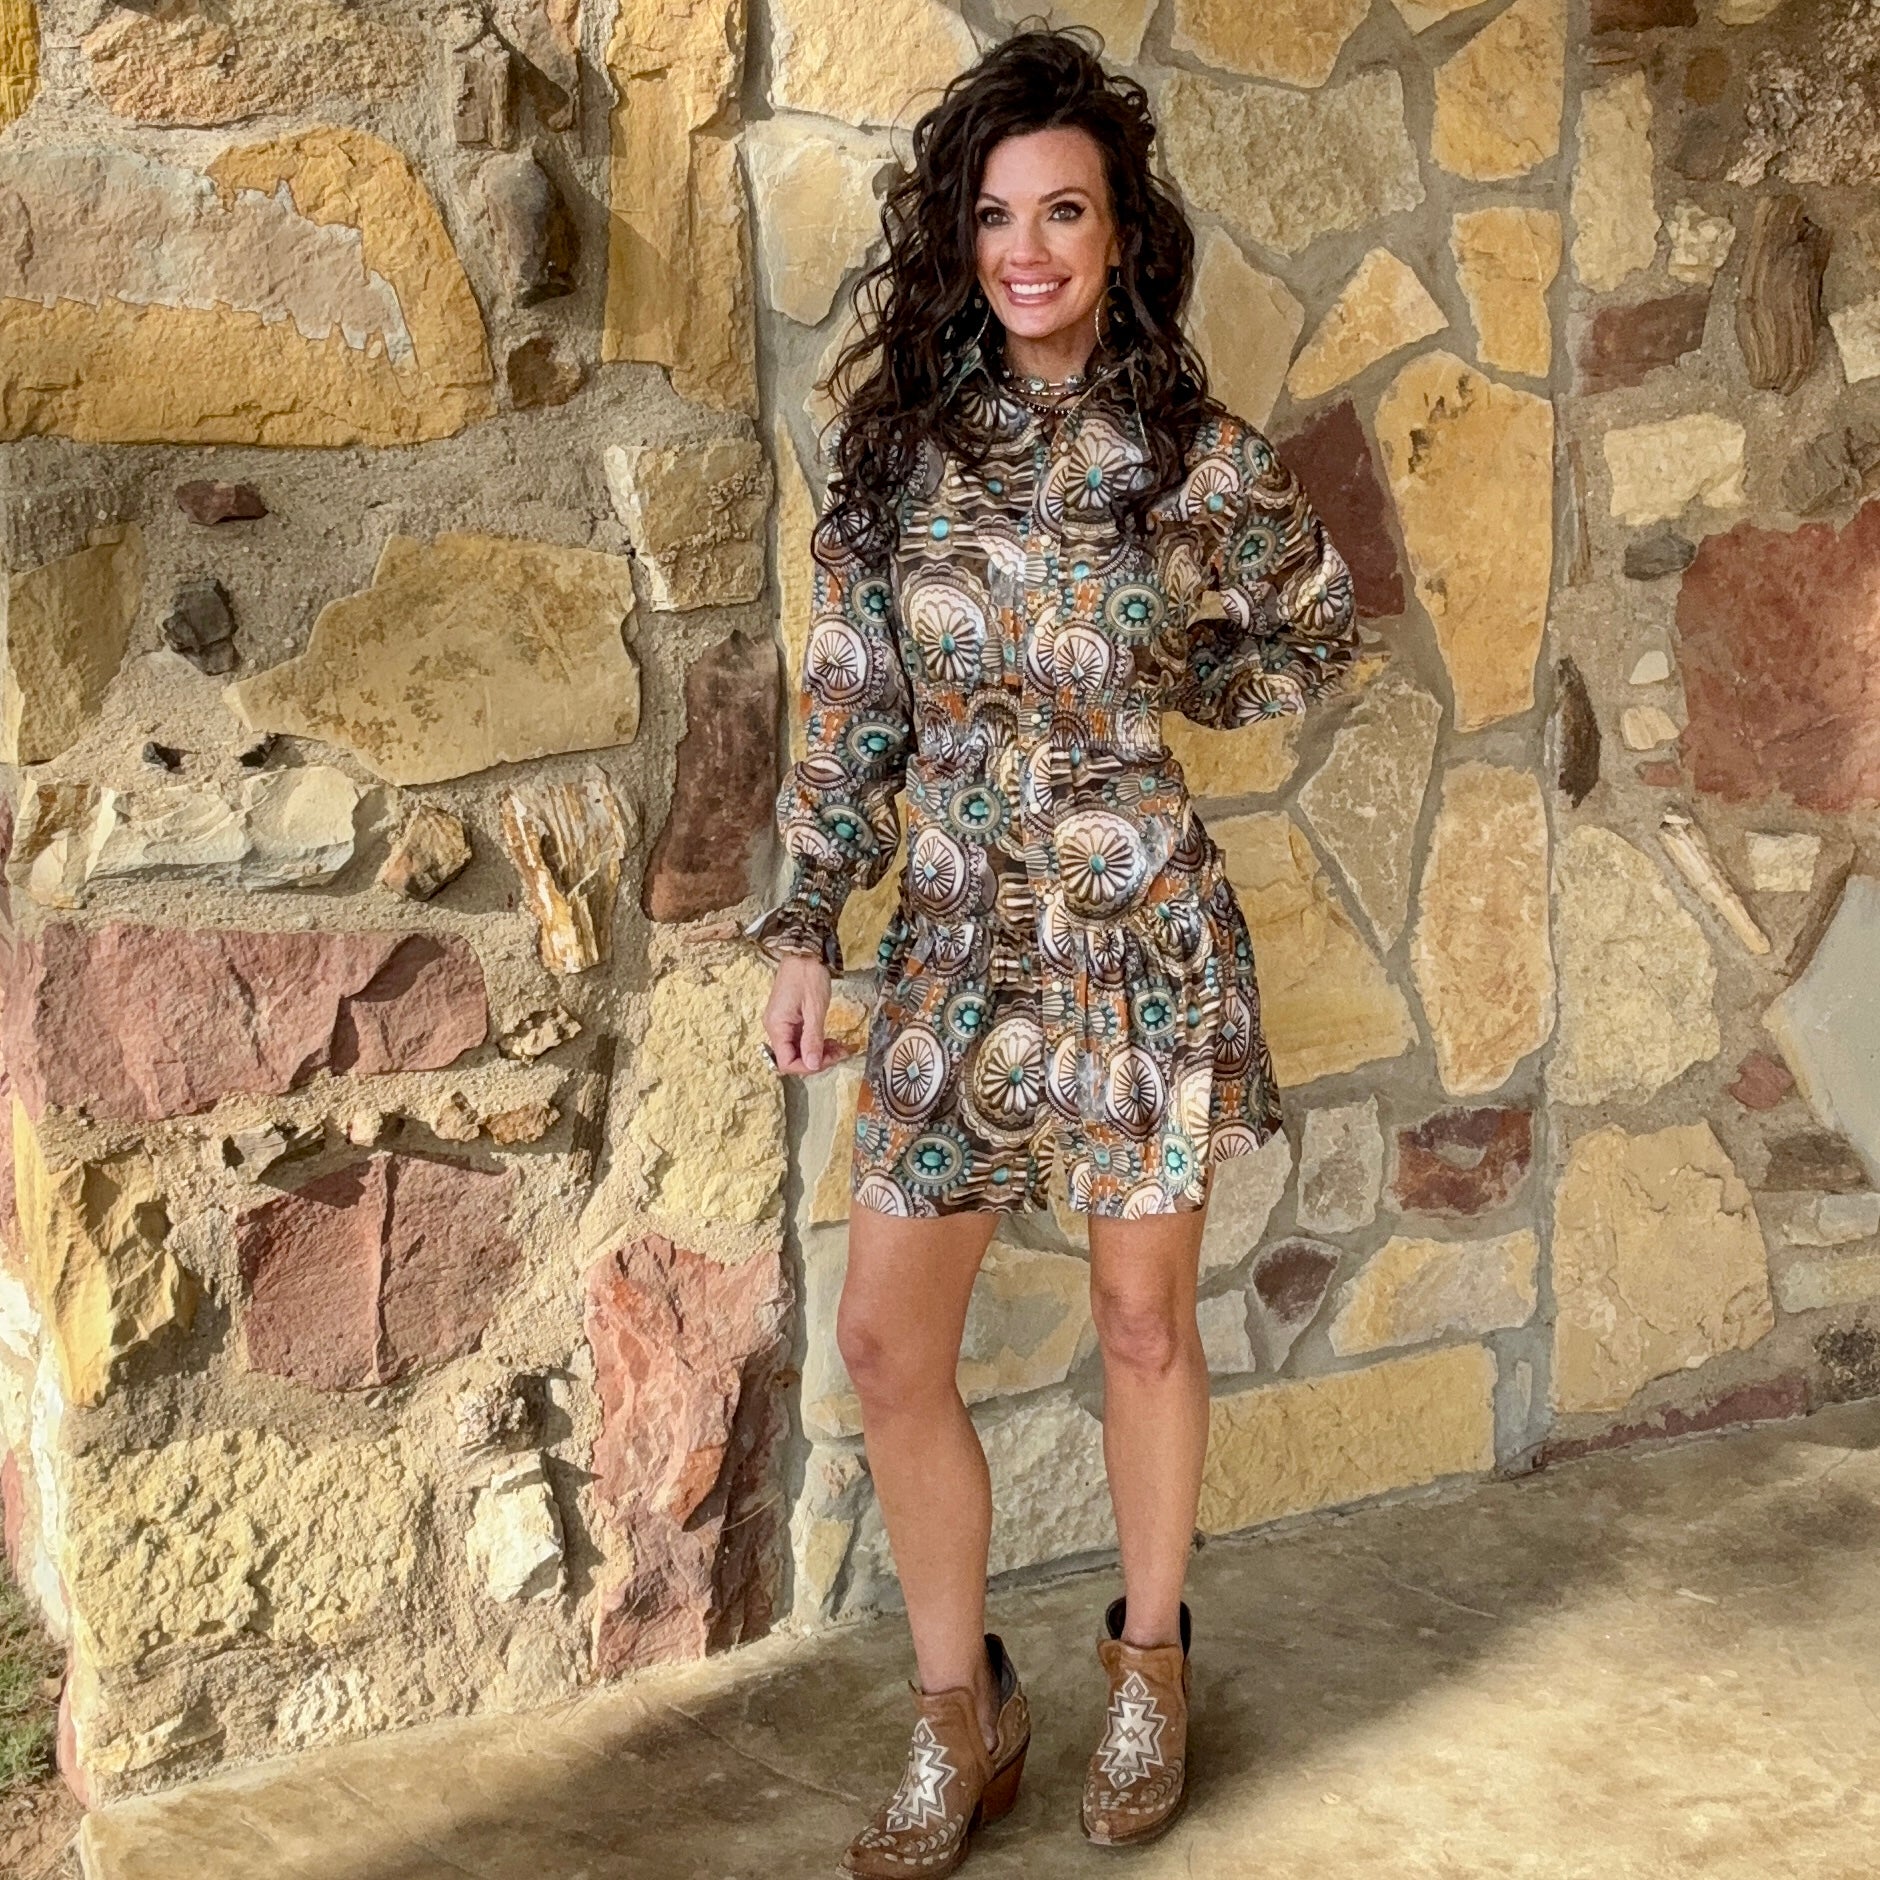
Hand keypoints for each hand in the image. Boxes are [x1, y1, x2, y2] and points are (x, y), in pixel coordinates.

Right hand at [763, 955, 851, 1074]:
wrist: (803, 951)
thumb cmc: (808, 976)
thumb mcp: (814, 1009)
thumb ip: (812, 1038)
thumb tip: (812, 1066)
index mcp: (777, 1027)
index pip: (786, 1062)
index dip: (807, 1067)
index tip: (829, 1060)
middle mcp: (775, 1028)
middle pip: (793, 1058)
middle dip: (818, 1060)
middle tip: (841, 1052)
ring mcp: (782, 1023)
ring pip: (799, 1049)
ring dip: (819, 1052)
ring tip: (840, 1047)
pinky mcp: (790, 1018)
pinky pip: (800, 1038)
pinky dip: (816, 1042)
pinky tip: (831, 1040)